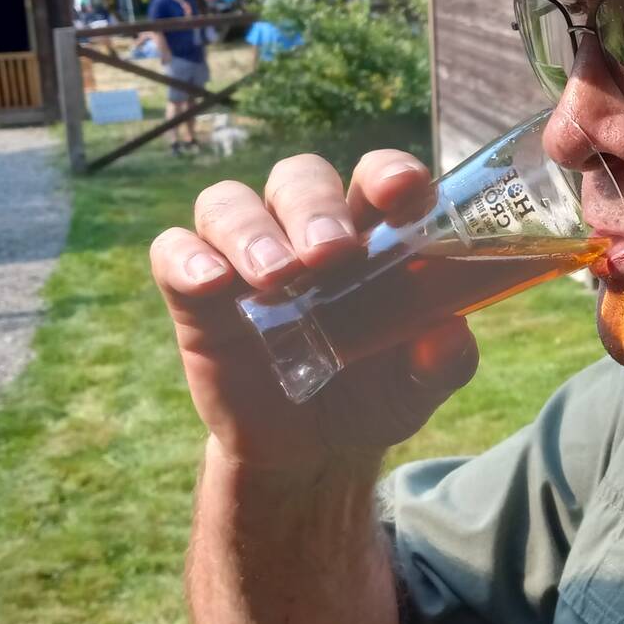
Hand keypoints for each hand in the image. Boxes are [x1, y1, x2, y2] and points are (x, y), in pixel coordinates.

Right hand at [150, 150, 478, 476]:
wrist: (313, 450)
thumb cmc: (375, 393)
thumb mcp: (419, 385)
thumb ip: (442, 361)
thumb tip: (450, 335)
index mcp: (369, 234)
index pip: (375, 178)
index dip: (387, 172)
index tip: (404, 190)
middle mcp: (303, 231)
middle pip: (298, 179)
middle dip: (314, 206)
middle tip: (331, 252)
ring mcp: (246, 258)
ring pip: (230, 203)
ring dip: (252, 231)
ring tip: (278, 277)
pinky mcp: (196, 295)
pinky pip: (174, 252)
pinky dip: (188, 259)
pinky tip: (213, 285)